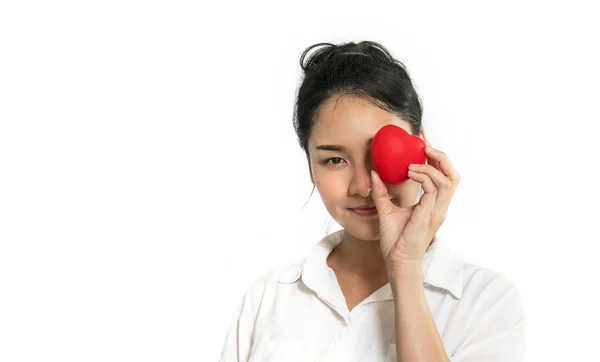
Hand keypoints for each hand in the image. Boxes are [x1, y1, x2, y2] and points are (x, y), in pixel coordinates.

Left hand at [371, 140, 460, 269]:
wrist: (397, 261)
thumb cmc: (395, 241)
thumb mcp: (387, 210)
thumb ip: (382, 192)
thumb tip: (374, 173)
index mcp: (433, 204)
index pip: (442, 175)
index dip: (436, 156)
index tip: (422, 140)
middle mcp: (439, 205)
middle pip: (453, 174)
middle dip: (441, 155)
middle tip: (424, 143)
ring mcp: (438, 210)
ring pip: (449, 179)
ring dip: (431, 166)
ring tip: (413, 162)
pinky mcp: (431, 214)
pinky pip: (435, 188)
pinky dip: (424, 176)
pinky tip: (410, 173)